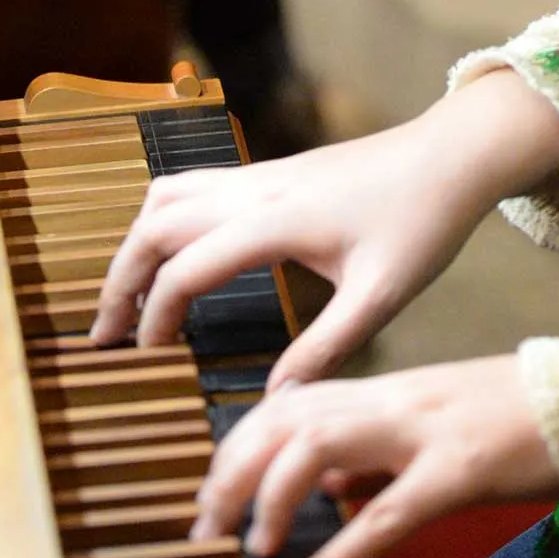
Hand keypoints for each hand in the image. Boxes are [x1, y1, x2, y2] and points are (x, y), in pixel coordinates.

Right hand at [90, 69, 558, 389]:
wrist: (451, 154)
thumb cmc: (424, 222)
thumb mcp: (382, 296)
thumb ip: (325, 349)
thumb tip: (275, 403)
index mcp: (274, 221)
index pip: (185, 269)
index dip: (155, 316)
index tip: (148, 360)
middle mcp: (253, 189)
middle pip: (154, 226)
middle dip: (119, 281)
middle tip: (106, 337)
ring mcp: (257, 174)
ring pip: (165, 198)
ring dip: (135, 246)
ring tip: (126, 299)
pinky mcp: (269, 171)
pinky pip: (191, 187)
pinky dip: (161, 223)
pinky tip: (170, 257)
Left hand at [190, 356, 558, 557]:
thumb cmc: (524, 418)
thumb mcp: (436, 422)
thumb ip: (376, 447)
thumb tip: (325, 481)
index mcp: (387, 392)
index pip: (286, 404)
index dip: (237, 447)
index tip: (213, 495)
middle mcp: (394, 402)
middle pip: (283, 420)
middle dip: (231, 471)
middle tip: (207, 529)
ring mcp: (425, 433)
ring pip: (317, 448)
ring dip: (271, 498)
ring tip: (253, 548)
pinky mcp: (462, 471)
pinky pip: (389, 510)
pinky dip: (344, 547)